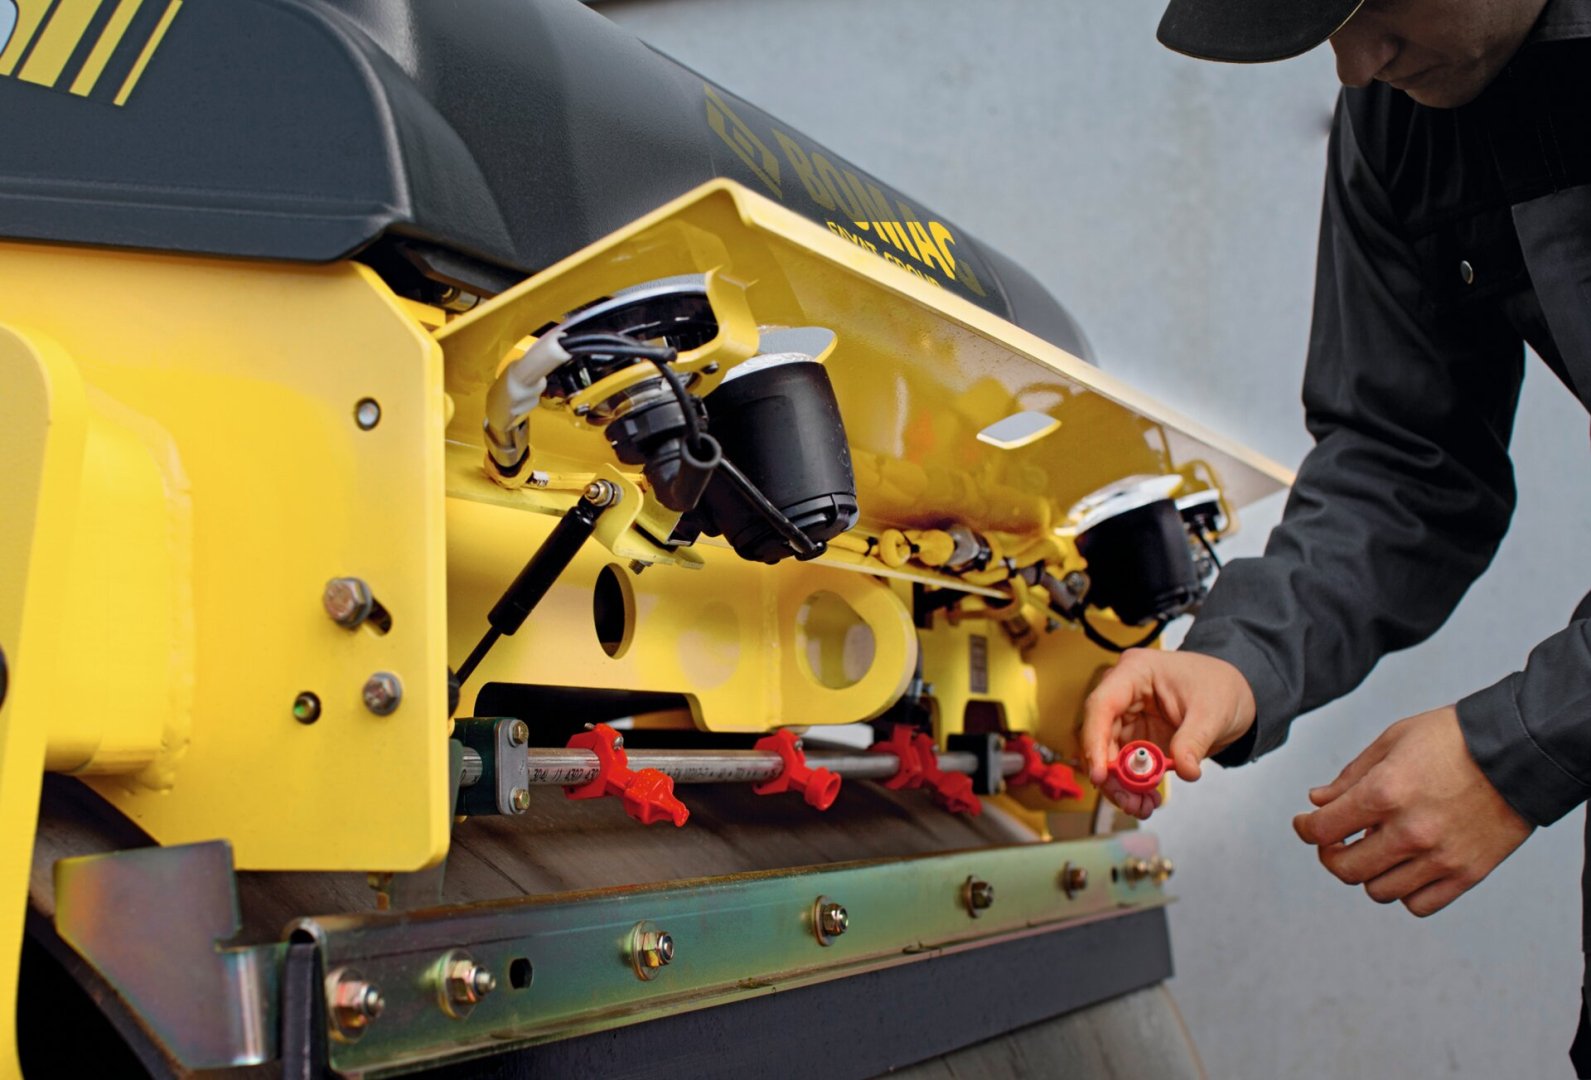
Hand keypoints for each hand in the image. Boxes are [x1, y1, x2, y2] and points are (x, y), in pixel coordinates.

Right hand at [1080, 649, 1256, 818]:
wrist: (1233, 694)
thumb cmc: (1220, 687)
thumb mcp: (1212, 713)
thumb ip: (1194, 741)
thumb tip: (1185, 771)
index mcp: (1135, 672)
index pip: (1102, 705)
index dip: (1095, 741)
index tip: (1100, 775)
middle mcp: (1122, 694)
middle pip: (1100, 736)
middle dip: (1110, 774)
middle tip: (1129, 802)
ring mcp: (1127, 716)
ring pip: (1108, 755)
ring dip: (1120, 785)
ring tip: (1141, 807)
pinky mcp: (1134, 736)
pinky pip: (1124, 765)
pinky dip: (1132, 786)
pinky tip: (1146, 800)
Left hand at [1293, 706, 1531, 916]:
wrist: (1520, 750)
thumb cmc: (1452, 738)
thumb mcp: (1392, 741)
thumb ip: (1350, 777)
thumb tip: (1316, 803)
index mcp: (1384, 793)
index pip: (1321, 830)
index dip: (1305, 828)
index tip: (1305, 824)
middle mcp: (1409, 832)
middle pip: (1345, 869)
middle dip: (1330, 855)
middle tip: (1335, 841)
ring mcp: (1440, 858)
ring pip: (1379, 891)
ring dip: (1368, 873)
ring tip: (1374, 850)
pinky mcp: (1467, 874)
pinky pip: (1418, 904)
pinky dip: (1404, 891)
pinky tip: (1404, 867)